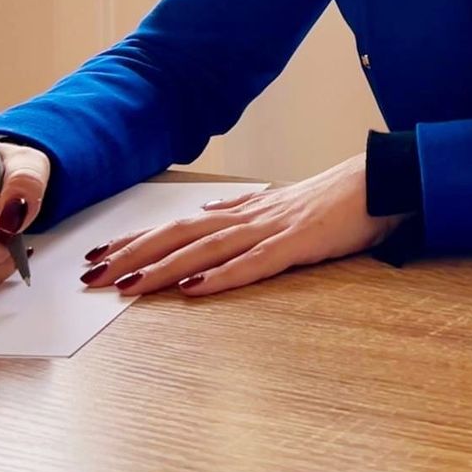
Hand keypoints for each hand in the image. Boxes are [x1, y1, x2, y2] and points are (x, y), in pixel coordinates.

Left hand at [79, 153, 404, 297]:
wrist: (379, 182)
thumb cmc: (333, 198)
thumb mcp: (280, 204)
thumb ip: (243, 210)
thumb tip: (209, 210)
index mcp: (244, 210)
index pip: (180, 224)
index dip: (138, 240)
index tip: (99, 255)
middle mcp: (249, 216)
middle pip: (181, 234)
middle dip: (134, 255)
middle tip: (91, 275)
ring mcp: (272, 228)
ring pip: (208, 248)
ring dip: (164, 268)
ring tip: (128, 286)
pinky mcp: (298, 244)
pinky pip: (255, 263)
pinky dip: (222, 276)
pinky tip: (196, 289)